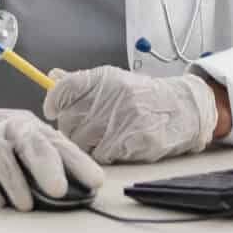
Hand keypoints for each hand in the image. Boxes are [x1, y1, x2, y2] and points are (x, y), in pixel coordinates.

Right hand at [0, 104, 107, 210]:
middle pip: (30, 141)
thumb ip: (51, 162)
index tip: (96, 182)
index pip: (59, 143)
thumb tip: (83, 190)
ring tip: (26, 206)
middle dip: (47, 165)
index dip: (79, 162)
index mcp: (30, 126)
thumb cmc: (0, 145)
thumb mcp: (26, 147)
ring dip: (14, 182)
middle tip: (59, 190)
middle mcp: (8, 127)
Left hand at [42, 67, 219, 162]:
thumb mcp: (113, 81)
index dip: (53, 101)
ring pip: (82, 141)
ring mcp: (123, 119)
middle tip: (84, 127)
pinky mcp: (132, 141)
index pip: (64, 88)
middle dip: (71, 127)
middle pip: (68, 120)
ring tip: (102, 137)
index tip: (52, 110)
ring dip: (86, 143)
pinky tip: (116, 145)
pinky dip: (104, 153)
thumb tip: (52, 77)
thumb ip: (81, 81)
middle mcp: (112, 96)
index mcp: (105, 79)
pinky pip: (102, 155)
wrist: (181, 109)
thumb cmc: (142, 96)